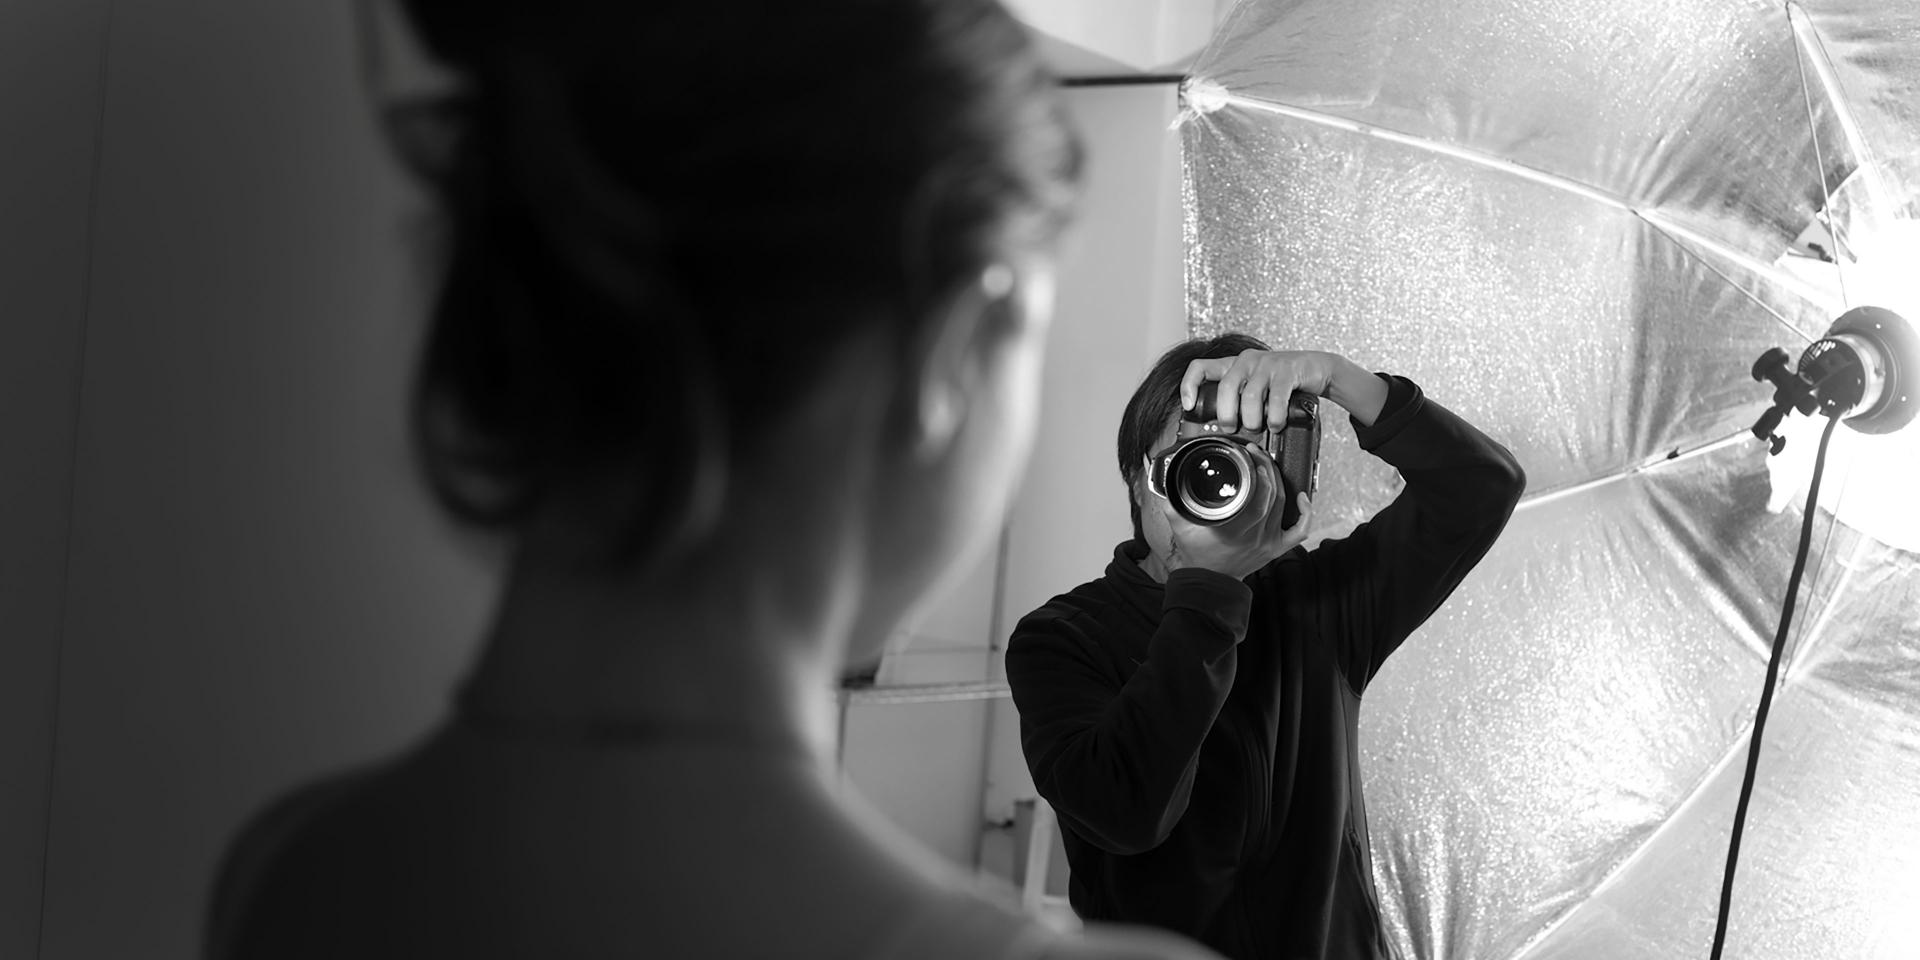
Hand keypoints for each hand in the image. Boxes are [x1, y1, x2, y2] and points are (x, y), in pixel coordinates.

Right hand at [1145, 442, 1313, 581]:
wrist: (1210, 582)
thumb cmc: (1198, 556)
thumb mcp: (1181, 528)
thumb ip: (1173, 505)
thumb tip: (1166, 485)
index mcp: (1234, 529)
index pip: (1258, 495)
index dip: (1258, 470)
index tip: (1250, 455)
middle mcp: (1255, 535)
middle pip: (1273, 494)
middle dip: (1267, 468)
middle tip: (1258, 454)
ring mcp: (1268, 542)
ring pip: (1284, 505)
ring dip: (1279, 481)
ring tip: (1269, 466)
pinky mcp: (1276, 549)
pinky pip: (1299, 531)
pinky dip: (1305, 512)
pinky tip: (1302, 497)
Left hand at [1180, 349, 1334, 431]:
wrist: (1316, 368)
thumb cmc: (1280, 382)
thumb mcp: (1253, 387)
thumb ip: (1237, 400)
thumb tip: (1221, 429)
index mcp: (1232, 365)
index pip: (1200, 367)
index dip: (1189, 386)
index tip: (1188, 406)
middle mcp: (1246, 361)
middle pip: (1225, 388)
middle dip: (1227, 414)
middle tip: (1232, 428)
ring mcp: (1267, 364)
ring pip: (1250, 396)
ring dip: (1253, 419)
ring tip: (1259, 427)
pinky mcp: (1288, 371)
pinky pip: (1276, 398)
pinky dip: (1275, 417)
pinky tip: (1276, 424)